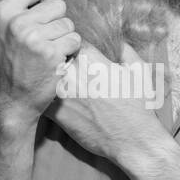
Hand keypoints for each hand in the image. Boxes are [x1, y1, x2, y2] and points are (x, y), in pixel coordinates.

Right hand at [0, 0, 80, 127]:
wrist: (15, 99)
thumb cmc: (8, 63)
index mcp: (4, 11)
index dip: (43, 0)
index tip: (36, 15)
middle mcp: (17, 22)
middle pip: (59, 4)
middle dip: (55, 21)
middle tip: (41, 40)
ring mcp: (35, 38)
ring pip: (68, 23)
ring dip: (63, 38)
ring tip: (47, 51)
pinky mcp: (52, 53)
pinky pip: (75, 40)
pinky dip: (69, 51)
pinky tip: (55, 60)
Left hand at [46, 42, 166, 166]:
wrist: (133, 140)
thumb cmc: (139, 106)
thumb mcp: (139, 71)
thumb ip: (125, 50)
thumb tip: (117, 40)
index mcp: (91, 58)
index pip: (67, 39)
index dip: (68, 45)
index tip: (71, 52)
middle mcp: (73, 72)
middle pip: (51, 56)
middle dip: (55, 60)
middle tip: (63, 70)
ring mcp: (61, 93)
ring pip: (42, 76)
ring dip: (46, 78)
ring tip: (56, 85)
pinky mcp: (56, 113)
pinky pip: (40, 98)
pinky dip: (42, 98)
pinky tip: (51, 101)